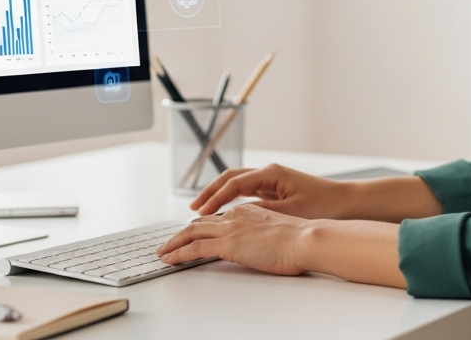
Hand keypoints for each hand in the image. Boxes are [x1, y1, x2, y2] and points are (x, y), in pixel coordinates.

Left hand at [158, 204, 312, 275]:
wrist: (306, 239)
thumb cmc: (302, 240)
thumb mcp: (279, 233)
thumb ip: (265, 235)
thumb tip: (261, 246)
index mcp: (249, 211)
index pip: (218, 217)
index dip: (203, 225)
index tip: (194, 232)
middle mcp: (236, 215)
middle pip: (200, 222)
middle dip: (182, 233)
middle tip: (170, 243)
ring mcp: (230, 228)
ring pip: (191, 232)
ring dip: (174, 243)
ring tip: (163, 252)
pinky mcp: (228, 244)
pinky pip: (194, 248)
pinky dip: (178, 253)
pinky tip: (169, 259)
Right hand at [190, 164, 351, 217]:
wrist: (350, 204)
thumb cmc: (325, 206)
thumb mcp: (290, 211)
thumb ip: (260, 211)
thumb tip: (235, 215)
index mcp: (271, 173)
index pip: (233, 183)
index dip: (213, 198)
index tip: (199, 211)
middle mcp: (269, 173)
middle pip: (230, 178)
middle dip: (210, 192)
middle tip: (193, 208)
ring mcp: (272, 181)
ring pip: (237, 184)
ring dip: (219, 195)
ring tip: (203, 210)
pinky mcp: (277, 191)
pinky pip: (247, 193)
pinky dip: (232, 201)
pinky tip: (225, 214)